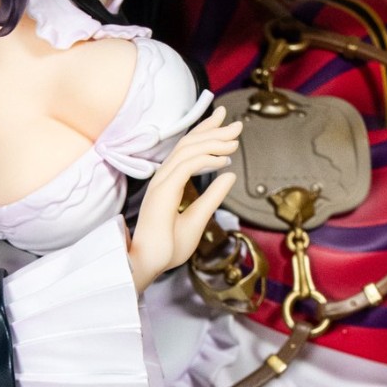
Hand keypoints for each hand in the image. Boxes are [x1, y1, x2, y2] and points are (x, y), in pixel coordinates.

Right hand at [128, 106, 240, 294]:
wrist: (149, 264)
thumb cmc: (167, 247)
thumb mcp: (199, 218)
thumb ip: (213, 196)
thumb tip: (229, 176)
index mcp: (169, 183)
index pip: (188, 149)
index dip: (205, 131)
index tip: (225, 121)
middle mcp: (163, 178)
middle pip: (188, 144)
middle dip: (214, 131)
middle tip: (237, 125)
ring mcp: (160, 184)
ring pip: (188, 150)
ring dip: (213, 142)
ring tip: (235, 142)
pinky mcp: (162, 192)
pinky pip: (186, 167)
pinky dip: (206, 159)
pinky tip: (223, 160)